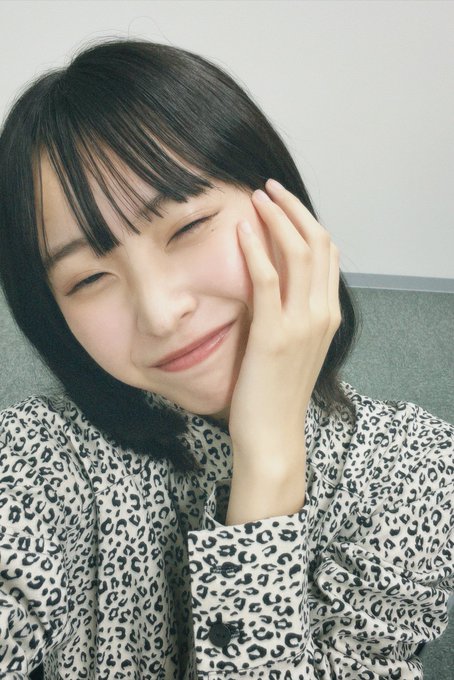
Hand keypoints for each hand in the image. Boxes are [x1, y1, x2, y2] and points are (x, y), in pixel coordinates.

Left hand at [228, 179, 340, 482]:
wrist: (273, 434)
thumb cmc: (275, 391)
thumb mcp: (292, 344)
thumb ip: (290, 310)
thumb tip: (271, 278)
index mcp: (328, 314)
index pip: (326, 252)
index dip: (305, 220)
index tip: (282, 203)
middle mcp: (322, 313)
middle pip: (317, 243)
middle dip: (292, 209)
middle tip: (268, 188)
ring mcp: (302, 323)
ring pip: (297, 253)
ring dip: (277, 218)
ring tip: (256, 197)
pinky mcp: (274, 334)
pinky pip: (267, 279)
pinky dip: (255, 249)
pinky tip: (242, 229)